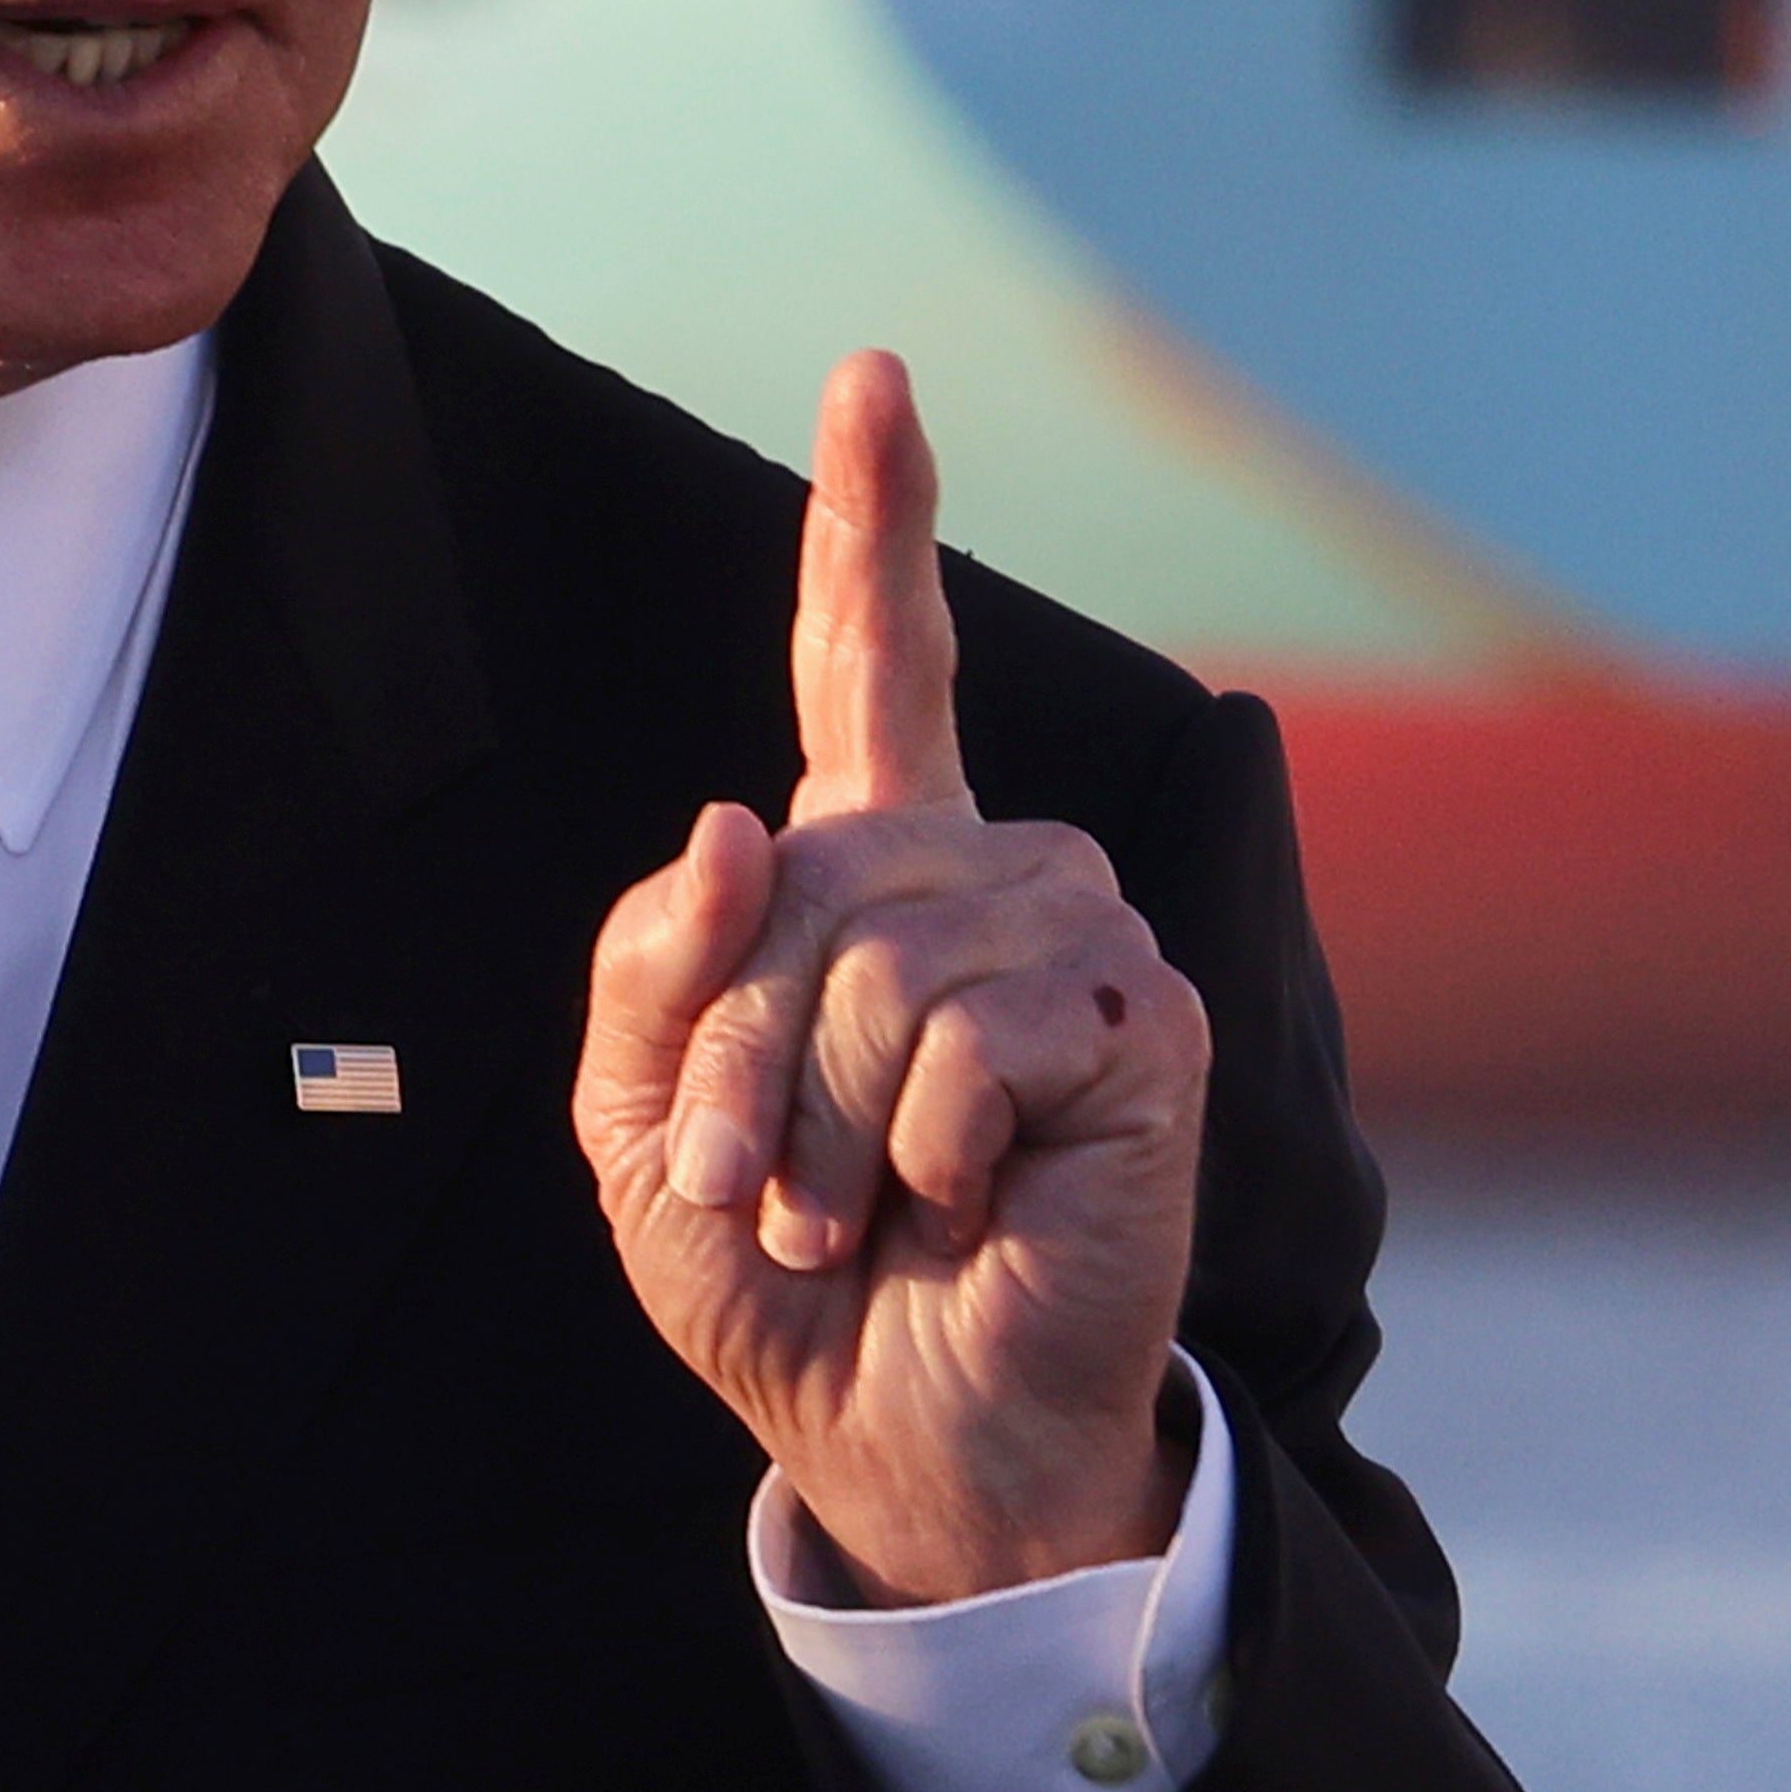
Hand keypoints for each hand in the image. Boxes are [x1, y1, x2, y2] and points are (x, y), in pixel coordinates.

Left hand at [571, 352, 1208, 1604]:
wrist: (887, 1417)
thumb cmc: (772, 1257)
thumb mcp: (643, 1112)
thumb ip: (658, 958)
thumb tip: (742, 817)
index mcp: (861, 859)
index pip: (872, 657)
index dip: (876, 519)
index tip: (876, 374)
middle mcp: (980, 868)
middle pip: (798, 877)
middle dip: (742, 1056)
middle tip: (766, 1184)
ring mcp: (1075, 933)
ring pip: (884, 958)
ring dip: (832, 1116)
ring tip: (861, 1203)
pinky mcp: (1148, 1021)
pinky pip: (979, 1035)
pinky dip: (931, 1145)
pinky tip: (965, 1197)